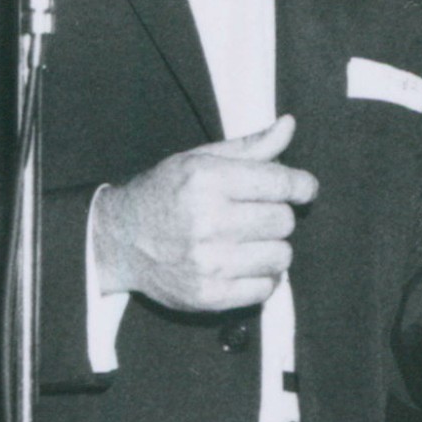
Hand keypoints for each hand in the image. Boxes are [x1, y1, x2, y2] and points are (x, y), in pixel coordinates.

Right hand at [91, 115, 317, 313]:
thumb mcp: (199, 160)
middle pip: (284, 220)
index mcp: (206, 180)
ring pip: (281, 256)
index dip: (301, 185)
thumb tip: (289, 125)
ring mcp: (207, 262)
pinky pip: (266, 290)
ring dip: (273, 248)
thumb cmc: (164, 194)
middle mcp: (207, 220)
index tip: (302, 189)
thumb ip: (249, 147)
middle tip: (257, 215)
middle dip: (278, 215)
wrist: (119, 240)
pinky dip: (263, 279)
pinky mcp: (208, 295)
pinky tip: (244, 266)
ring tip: (250, 242)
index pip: (281, 183)